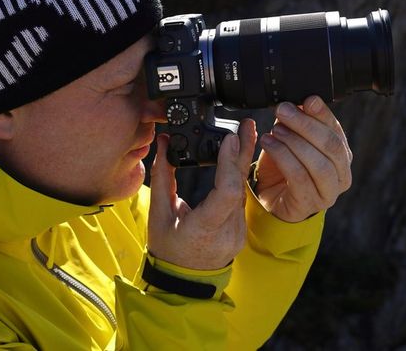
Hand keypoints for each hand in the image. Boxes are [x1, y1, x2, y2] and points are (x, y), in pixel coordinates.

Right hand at [147, 119, 256, 269]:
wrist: (184, 282)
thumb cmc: (167, 248)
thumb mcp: (159, 213)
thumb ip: (163, 176)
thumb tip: (164, 143)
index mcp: (203, 228)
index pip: (226, 191)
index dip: (230, 163)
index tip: (229, 139)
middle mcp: (226, 230)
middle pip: (239, 185)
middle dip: (243, 150)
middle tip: (246, 124)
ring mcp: (237, 232)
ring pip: (242, 190)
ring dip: (242, 161)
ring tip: (244, 133)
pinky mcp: (241, 229)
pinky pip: (241, 198)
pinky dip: (238, 177)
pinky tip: (239, 158)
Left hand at [254, 96, 352, 222]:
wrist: (272, 200)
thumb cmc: (285, 168)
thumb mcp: (292, 140)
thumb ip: (297, 123)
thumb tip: (297, 101)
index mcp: (342, 155)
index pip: (336, 130)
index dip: (323, 113)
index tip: (308, 99)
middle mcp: (341, 175)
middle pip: (331, 146)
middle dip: (306, 125)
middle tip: (283, 110)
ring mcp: (328, 192)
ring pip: (318, 163)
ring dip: (294, 142)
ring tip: (275, 129)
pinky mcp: (309, 203)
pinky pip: (299, 177)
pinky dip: (283, 157)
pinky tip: (269, 144)